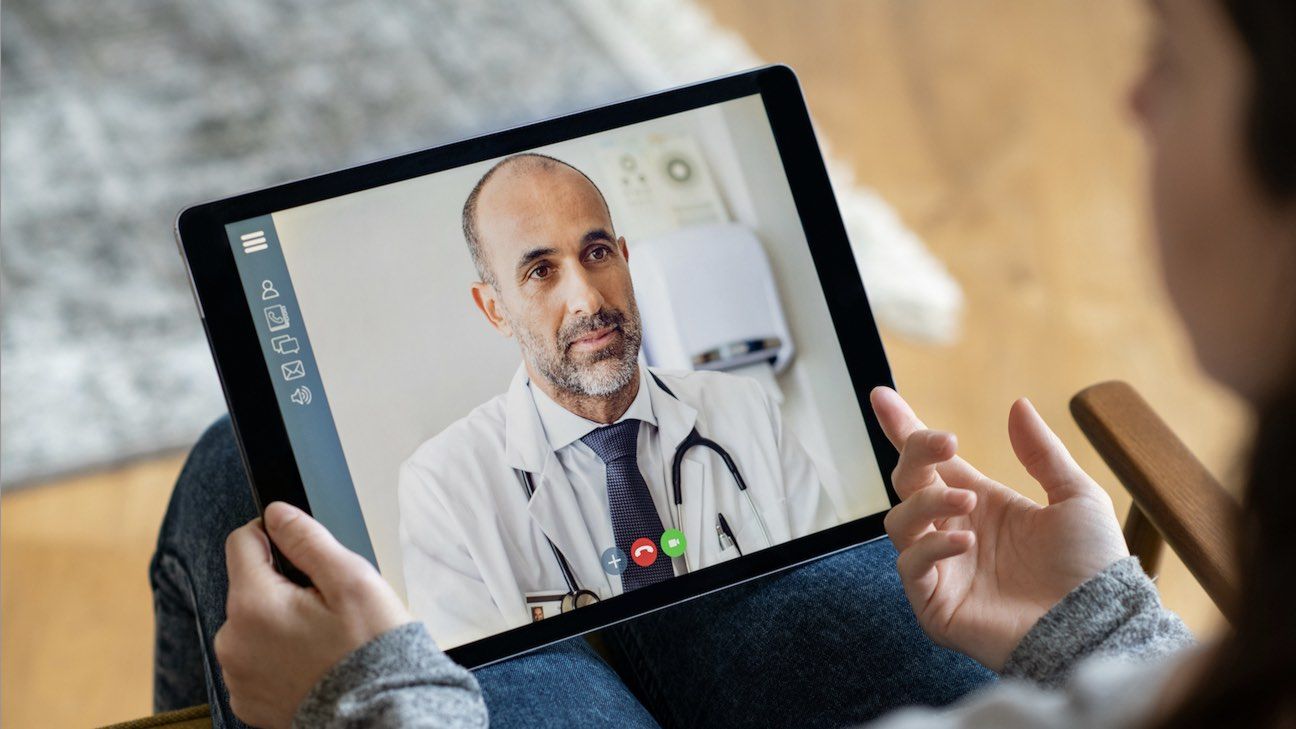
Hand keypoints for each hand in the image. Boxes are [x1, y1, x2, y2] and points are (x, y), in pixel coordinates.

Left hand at [215, 501, 412, 728]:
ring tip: (322, 639)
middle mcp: (232, 641)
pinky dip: (277, 657)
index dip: (272, 534)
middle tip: (327, 606)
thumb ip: (307, 539)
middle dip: (282, 586)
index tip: (302, 550)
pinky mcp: (247, 701)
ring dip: (278, 622)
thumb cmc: (370, 649)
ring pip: (251, 624)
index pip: (241, 542)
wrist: (378, 714)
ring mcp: (237, 675)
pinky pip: (254, 661)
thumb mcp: (351, 579)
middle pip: (248, 586)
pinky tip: (312, 663)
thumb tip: (276, 513)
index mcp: (253, 604)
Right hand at [870, 386, 1127, 669]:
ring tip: (967, 503)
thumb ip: (1042, 453)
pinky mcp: (935, 603)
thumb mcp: (1076, 498)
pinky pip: (910, 566)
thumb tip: (1017, 405)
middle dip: (916, 454)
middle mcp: (954, 531)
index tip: (882, 396)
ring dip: (927, 503)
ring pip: (900, 521)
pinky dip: (931, 548)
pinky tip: (966, 543)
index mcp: (982, 504)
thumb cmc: (1093, 569)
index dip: (903, 429)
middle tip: (945, 443)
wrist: (1098, 626)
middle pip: (907, 482)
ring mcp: (942, 568)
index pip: (931, 462)